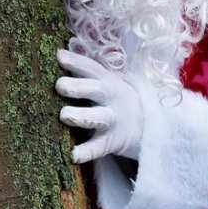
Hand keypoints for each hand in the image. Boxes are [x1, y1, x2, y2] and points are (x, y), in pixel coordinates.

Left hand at [55, 49, 143, 163]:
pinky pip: (97, 148)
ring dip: (80, 116)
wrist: (150, 125)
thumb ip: (86, 72)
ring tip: (64, 115)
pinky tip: (73, 155)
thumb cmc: (116, 99)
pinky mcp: (111, 142)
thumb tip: (58, 53)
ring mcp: (112, 120)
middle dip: (77, 87)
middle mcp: (110, 98)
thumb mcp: (108, 82)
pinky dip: (86, 152)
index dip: (76, 61)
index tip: (59, 56)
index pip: (91, 68)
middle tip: (59, 86)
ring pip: (95, 118)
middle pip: (94, 90)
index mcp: (107, 80)